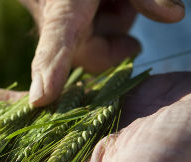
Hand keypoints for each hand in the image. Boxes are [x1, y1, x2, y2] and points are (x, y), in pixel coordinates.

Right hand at [19, 0, 184, 106]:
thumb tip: (173, 16)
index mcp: (64, 2)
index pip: (58, 38)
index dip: (50, 69)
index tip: (41, 99)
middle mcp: (51, 14)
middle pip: (84, 53)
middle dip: (112, 44)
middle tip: (130, 21)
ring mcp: (50, 20)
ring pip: (84, 48)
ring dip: (107, 30)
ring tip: (112, 0)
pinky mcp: (53, 22)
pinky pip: (79, 40)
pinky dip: (98, 26)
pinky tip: (102, 4)